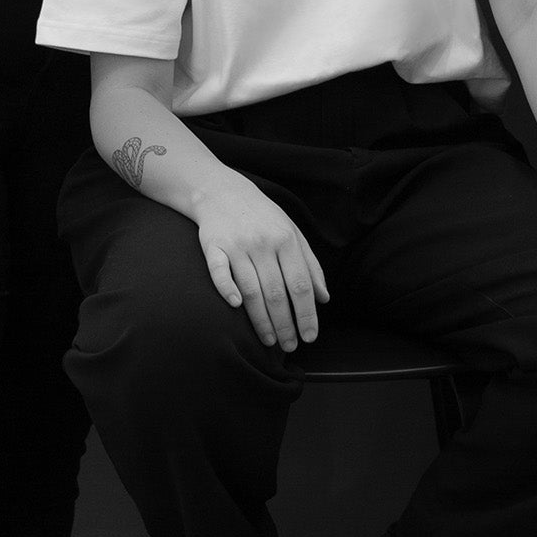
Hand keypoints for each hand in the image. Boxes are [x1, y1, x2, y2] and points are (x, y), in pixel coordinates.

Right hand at [194, 178, 330, 350]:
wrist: (222, 191)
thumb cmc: (263, 216)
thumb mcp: (292, 232)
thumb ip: (310, 265)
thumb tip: (323, 299)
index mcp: (286, 240)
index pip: (301, 285)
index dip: (307, 314)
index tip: (310, 337)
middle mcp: (263, 243)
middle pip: (277, 292)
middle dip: (285, 324)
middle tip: (290, 346)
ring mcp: (237, 245)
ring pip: (251, 289)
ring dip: (261, 319)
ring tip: (270, 341)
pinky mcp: (213, 246)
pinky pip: (219, 271)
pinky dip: (227, 289)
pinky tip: (235, 307)